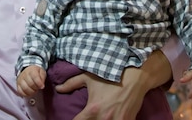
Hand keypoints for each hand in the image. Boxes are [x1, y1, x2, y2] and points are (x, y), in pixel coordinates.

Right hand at [16, 65, 45, 96]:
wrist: (27, 70)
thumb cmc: (35, 72)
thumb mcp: (41, 71)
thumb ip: (42, 77)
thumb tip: (42, 86)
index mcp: (32, 70)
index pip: (35, 77)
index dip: (39, 83)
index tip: (42, 86)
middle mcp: (24, 75)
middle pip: (30, 84)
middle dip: (36, 88)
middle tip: (38, 88)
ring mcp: (20, 80)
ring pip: (25, 89)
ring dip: (31, 92)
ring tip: (34, 90)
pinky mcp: (18, 85)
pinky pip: (20, 92)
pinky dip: (26, 94)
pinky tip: (29, 93)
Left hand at [54, 50, 171, 119]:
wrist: (133, 78)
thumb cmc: (109, 76)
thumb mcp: (88, 78)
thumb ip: (71, 84)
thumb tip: (57, 88)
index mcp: (92, 109)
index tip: (74, 118)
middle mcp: (104, 119)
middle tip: (87, 117)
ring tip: (97, 117)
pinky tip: (110, 118)